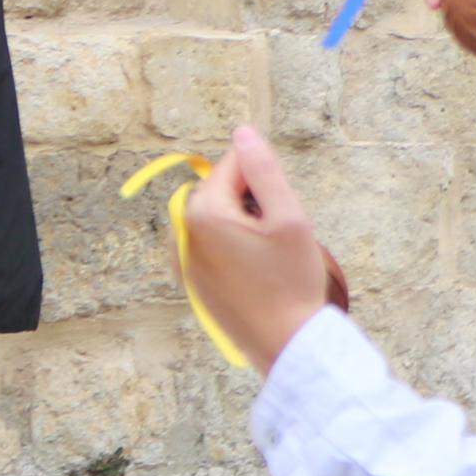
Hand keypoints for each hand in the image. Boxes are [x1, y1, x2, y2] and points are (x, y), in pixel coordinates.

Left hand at [179, 126, 335, 375]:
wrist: (284, 344)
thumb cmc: (291, 279)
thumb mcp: (289, 217)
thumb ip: (264, 170)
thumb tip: (243, 132)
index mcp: (204, 212)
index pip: (233, 164)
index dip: (265, 179)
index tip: (282, 209)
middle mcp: (184, 233)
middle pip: (221, 190)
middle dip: (251, 200)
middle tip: (279, 233)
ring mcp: (184, 261)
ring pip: (217, 218)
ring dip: (243, 223)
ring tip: (270, 255)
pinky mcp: (192, 282)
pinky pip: (212, 245)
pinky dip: (234, 247)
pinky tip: (257, 273)